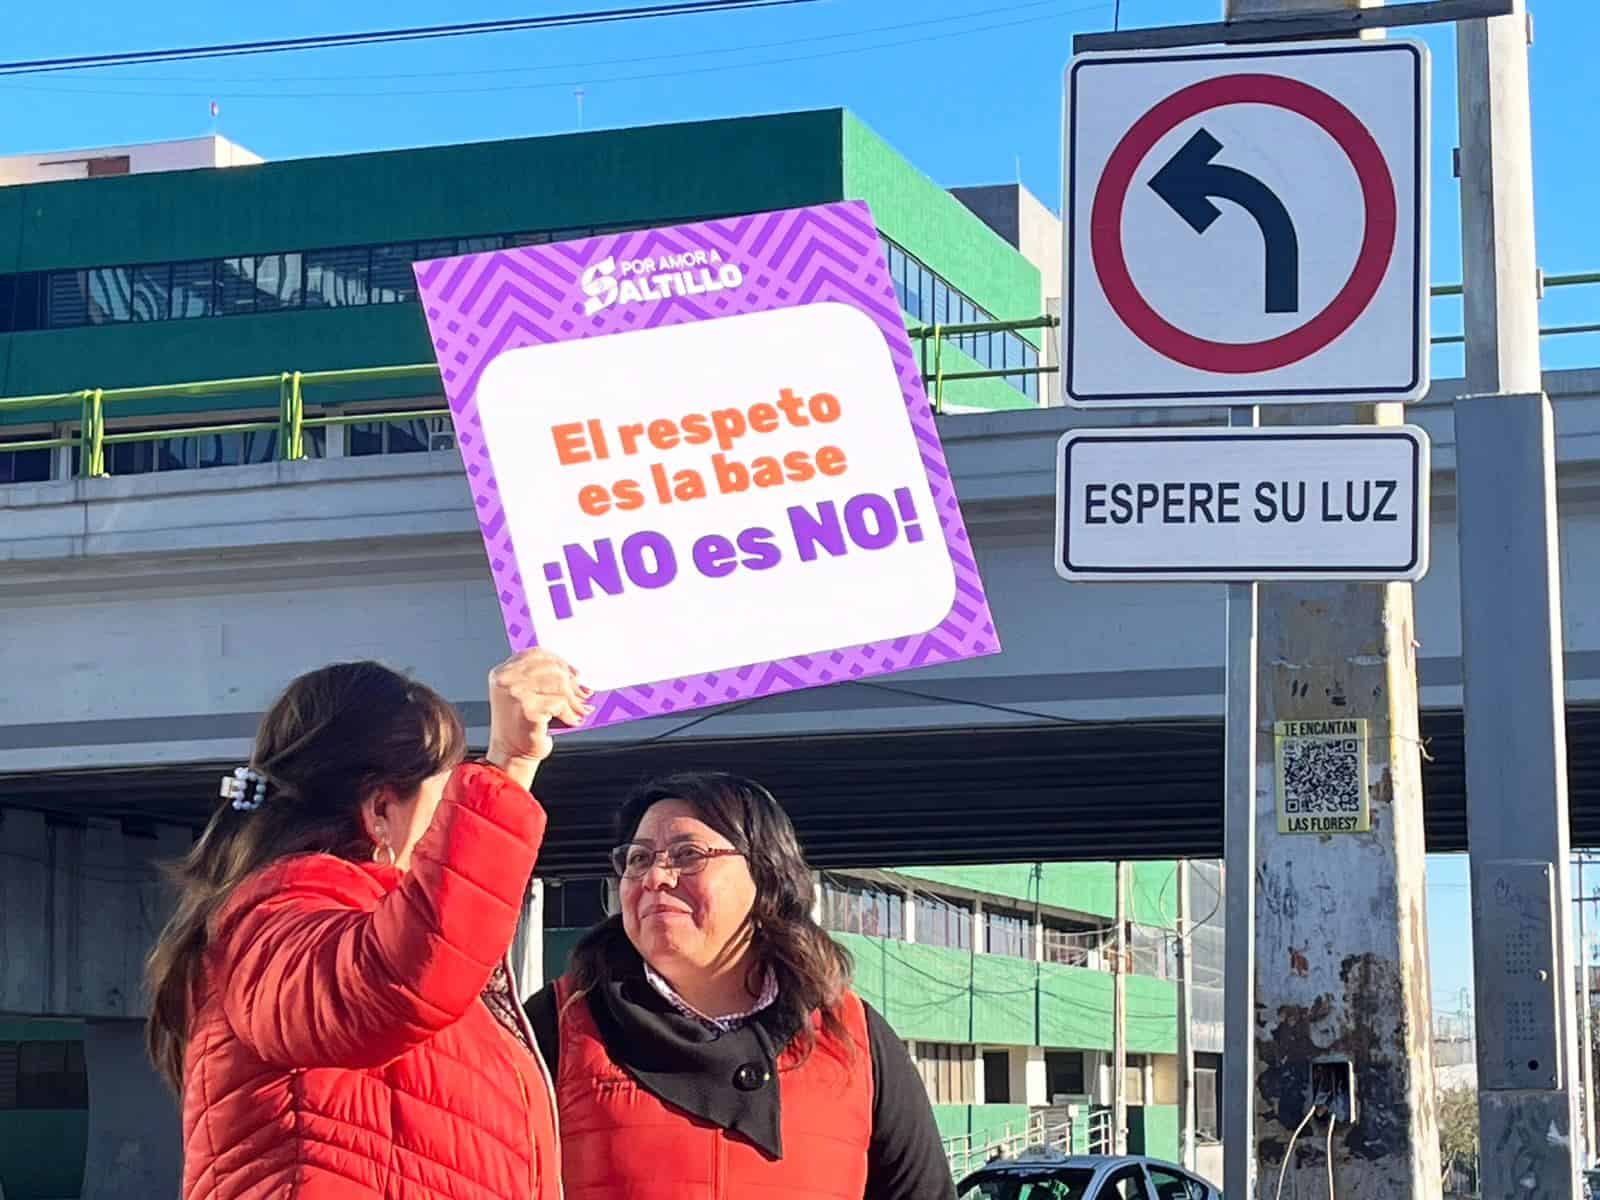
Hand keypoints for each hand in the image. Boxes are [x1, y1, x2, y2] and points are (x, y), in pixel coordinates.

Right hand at [484, 649, 590, 789]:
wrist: (510, 755)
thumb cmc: (520, 728)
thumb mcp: (529, 696)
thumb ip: (546, 682)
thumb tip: (578, 678)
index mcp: (504, 672)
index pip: (537, 654)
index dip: (560, 662)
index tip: (576, 674)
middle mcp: (506, 680)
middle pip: (551, 668)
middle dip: (572, 683)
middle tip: (584, 695)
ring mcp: (514, 693)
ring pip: (558, 684)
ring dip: (574, 699)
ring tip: (580, 710)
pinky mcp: (526, 709)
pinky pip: (559, 704)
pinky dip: (570, 713)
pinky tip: (572, 721)